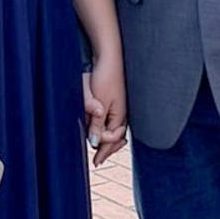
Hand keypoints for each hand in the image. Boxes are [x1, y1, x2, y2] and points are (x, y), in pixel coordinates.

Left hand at [83, 50, 126, 167]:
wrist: (111, 57)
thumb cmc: (105, 77)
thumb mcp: (99, 102)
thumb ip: (96, 123)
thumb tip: (95, 143)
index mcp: (121, 116)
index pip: (112, 140)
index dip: (103, 149)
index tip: (95, 160)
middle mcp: (124, 114)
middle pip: (116, 139)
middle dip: (108, 149)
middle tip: (98, 161)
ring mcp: (122, 108)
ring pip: (115, 130)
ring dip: (107, 140)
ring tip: (100, 150)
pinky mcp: (118, 102)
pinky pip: (114, 121)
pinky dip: (108, 129)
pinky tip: (103, 131)